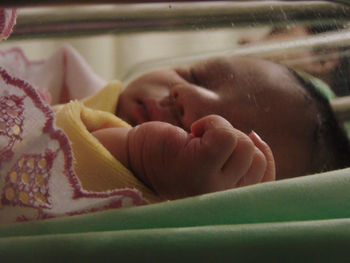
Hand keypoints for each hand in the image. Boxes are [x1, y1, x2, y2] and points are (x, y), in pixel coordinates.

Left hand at [127, 114, 274, 199]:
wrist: (138, 155)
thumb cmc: (176, 155)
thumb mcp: (213, 160)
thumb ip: (238, 159)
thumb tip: (257, 138)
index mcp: (226, 198)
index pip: (267, 179)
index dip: (261, 153)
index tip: (244, 138)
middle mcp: (221, 199)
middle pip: (255, 157)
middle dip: (233, 138)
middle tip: (205, 141)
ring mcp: (210, 187)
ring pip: (242, 144)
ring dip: (220, 128)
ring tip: (196, 137)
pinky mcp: (197, 167)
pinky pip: (225, 135)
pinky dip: (211, 123)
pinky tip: (191, 133)